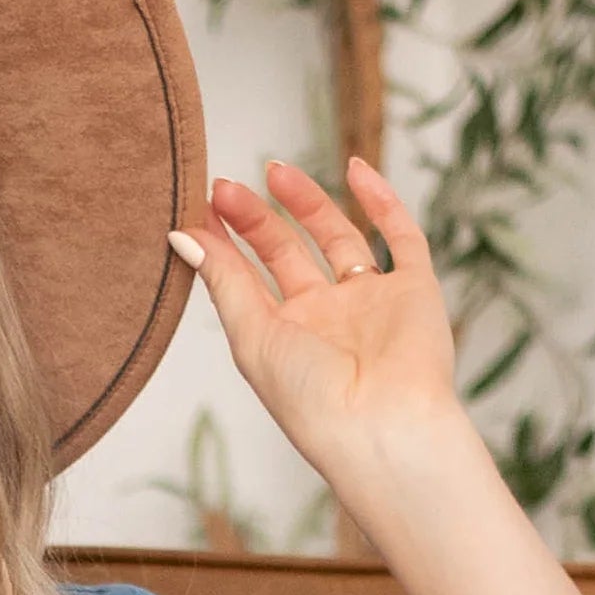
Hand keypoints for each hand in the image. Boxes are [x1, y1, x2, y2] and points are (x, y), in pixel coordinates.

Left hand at [176, 155, 479, 510]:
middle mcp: (326, 318)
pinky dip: (383, 201)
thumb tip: (180, 235)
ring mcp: (371, 301)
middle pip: (288, 254)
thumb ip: (223, 282)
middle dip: (257, 219)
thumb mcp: (252, 337)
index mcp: (283, 337)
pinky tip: (356, 168)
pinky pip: (402, 237)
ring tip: (274, 170)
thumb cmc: (311, 399)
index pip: (247, 279)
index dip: (224, 243)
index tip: (200, 206)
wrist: (383, 425)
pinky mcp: (415, 290)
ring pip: (340, 237)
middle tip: (226, 186)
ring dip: (309, 203)